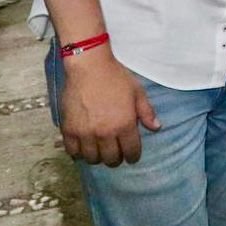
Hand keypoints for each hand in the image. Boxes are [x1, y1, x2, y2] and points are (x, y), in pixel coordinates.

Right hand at [60, 49, 160, 165]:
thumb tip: (156, 128)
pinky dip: (78, 153)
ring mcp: (85, 133)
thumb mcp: (137, 92)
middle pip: (111, 159)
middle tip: (116, 154)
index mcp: (124, 124)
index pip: (131, 151)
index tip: (132, 156)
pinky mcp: (69, 129)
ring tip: (99, 151)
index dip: (133, 156)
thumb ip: (146, 112)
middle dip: (116, 159)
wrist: (88, 66)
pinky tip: (83, 148)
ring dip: (97, 157)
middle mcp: (105, 133)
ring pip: (91, 158)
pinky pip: (72, 151)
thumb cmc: (115, 77)